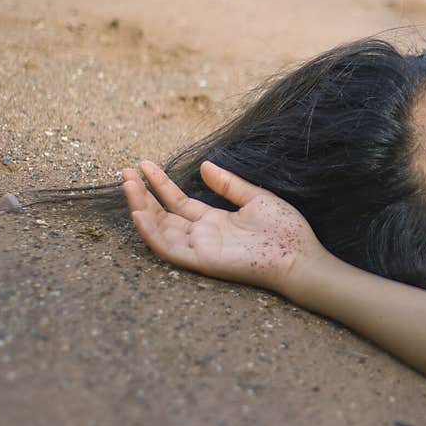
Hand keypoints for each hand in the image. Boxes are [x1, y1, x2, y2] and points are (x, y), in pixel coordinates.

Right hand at [122, 160, 326, 293]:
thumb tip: (204, 165)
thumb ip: (228, 184)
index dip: (160, 184)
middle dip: (143, 195)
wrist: (298, 256)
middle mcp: (203, 235)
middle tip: (126, 172)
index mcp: (215, 221)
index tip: (144, 165)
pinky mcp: (201, 260)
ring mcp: (200, 248)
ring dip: (140, 209)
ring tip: (127, 185)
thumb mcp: (254, 198)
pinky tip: (138, 212)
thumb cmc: (284, 231)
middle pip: (163, 215)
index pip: (179, 202)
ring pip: (160, 230)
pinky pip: (169, 249)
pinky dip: (151, 232)